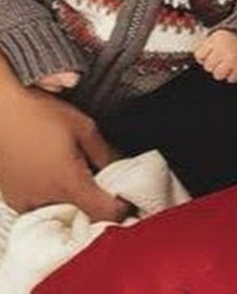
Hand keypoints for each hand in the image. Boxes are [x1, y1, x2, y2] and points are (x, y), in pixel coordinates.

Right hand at [0, 56, 130, 221]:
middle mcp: (44, 200)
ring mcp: (24, 202)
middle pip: (80, 215)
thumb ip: (106, 153)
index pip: (103, 213)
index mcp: (67, 184)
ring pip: (59, 212)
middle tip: (105, 183)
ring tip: (77, 174)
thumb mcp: (83, 128)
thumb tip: (122, 167)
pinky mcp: (11, 198)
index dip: (121, 210)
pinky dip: (51, 196)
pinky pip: (37, 206)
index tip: (129, 202)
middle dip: (96, 202)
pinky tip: (53, 174)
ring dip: (72, 200)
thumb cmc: (39, 115)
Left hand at [194, 29, 236, 82]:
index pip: (199, 56)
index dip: (204, 57)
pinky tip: (236, 67)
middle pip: (208, 66)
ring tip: (229, 65)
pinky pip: (231, 78)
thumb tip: (200, 60)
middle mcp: (223, 48)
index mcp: (216, 38)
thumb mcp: (221, 35)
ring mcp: (232, 58)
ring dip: (223, 72)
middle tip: (222, 60)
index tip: (210, 56)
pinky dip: (234, 75)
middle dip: (214, 65)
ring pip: (217, 75)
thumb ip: (209, 46)